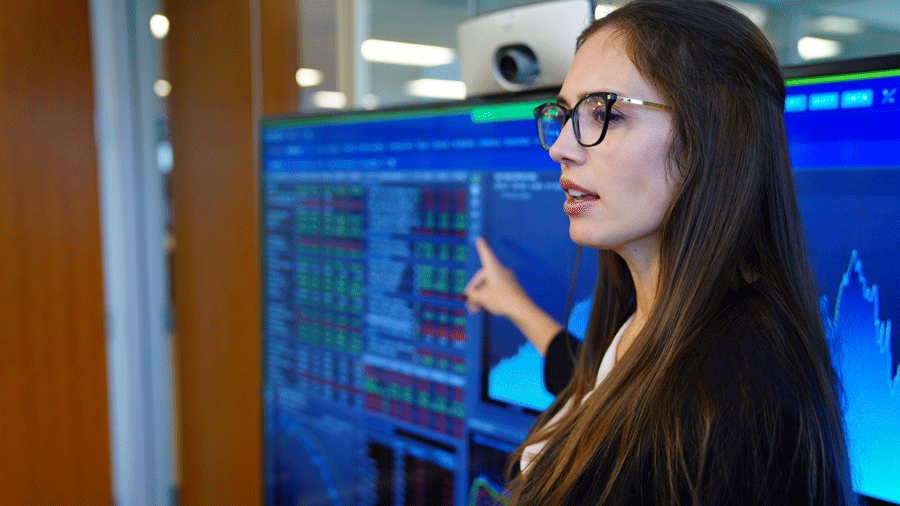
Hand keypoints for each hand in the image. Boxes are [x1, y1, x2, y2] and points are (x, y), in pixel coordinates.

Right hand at [464, 237, 562, 354]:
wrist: (521, 310)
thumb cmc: (501, 300)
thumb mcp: (482, 298)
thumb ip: (472, 294)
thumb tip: (470, 294)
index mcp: (492, 268)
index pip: (485, 254)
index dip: (481, 247)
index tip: (479, 238)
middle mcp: (501, 271)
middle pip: (483, 277)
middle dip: (475, 290)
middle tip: (469, 302)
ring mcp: (507, 279)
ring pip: (489, 285)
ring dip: (481, 296)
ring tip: (475, 309)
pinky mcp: (511, 288)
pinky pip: (496, 289)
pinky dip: (489, 297)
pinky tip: (484, 308)